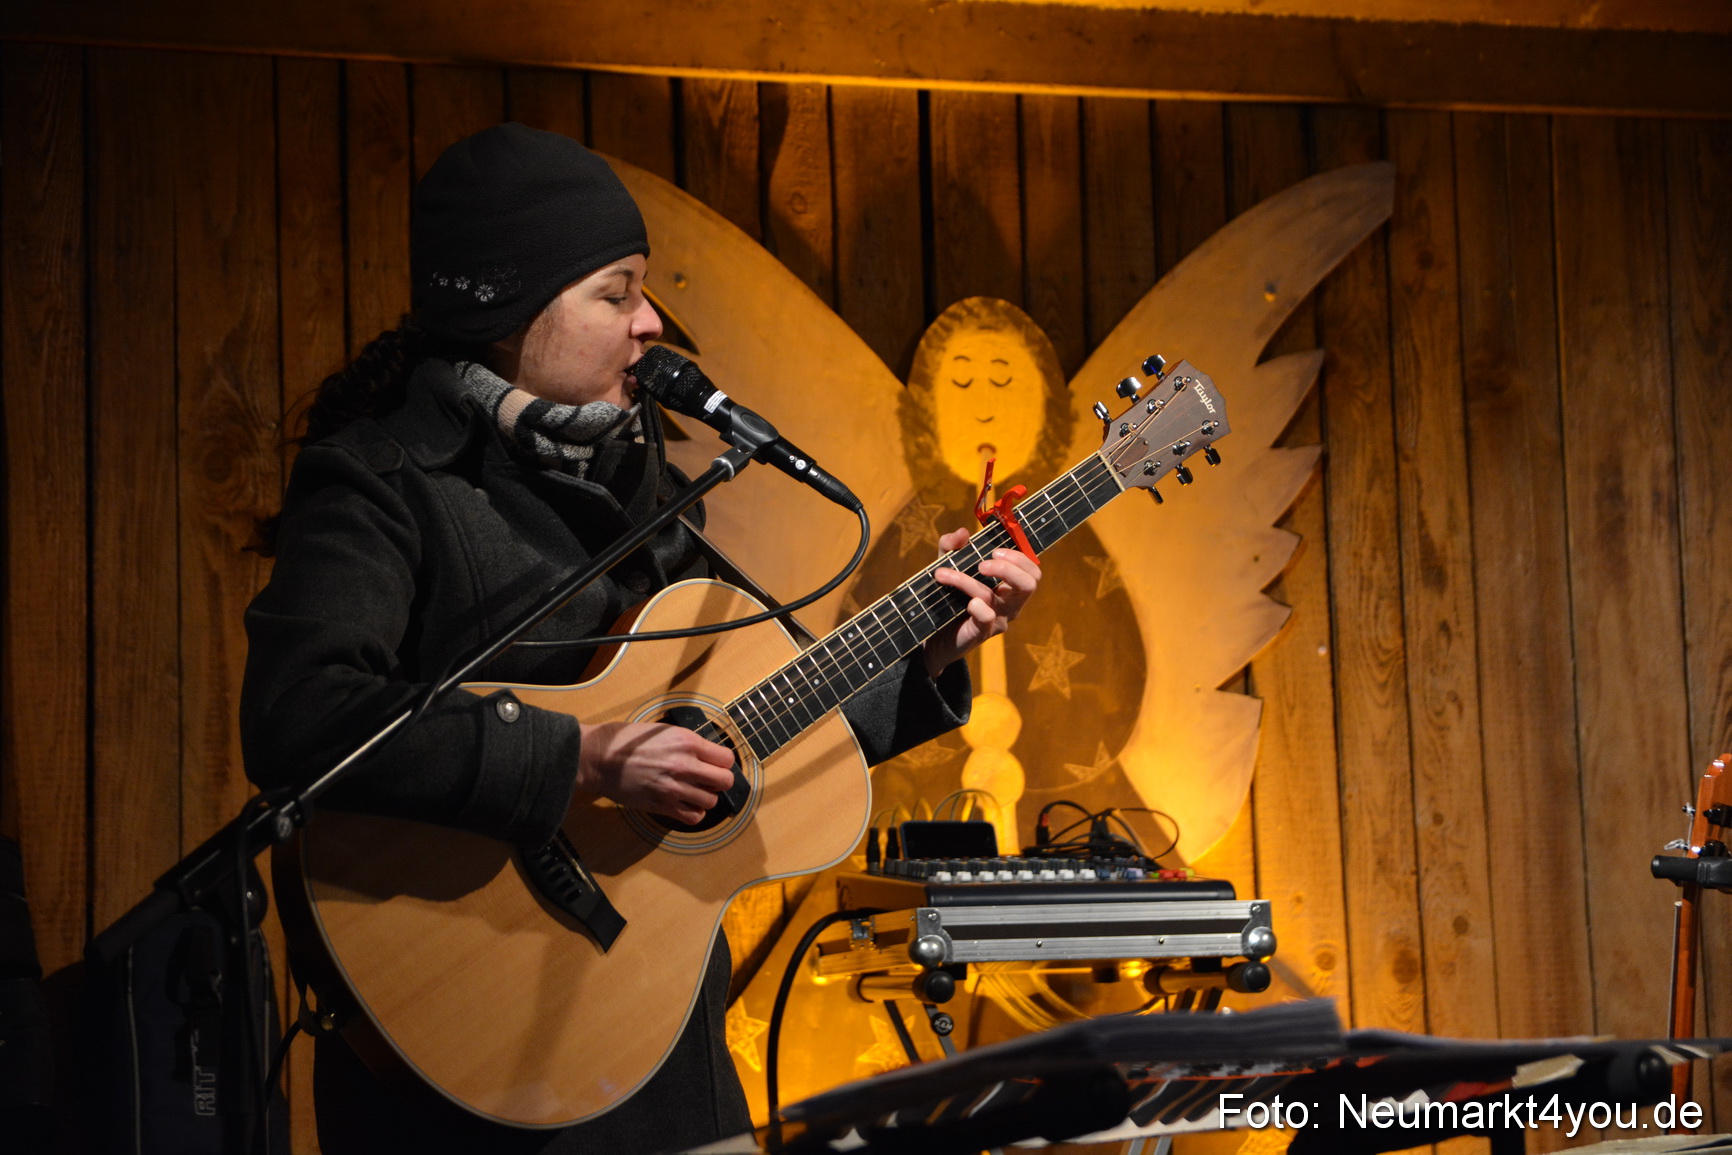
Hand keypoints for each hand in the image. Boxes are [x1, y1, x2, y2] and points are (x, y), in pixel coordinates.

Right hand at [574, 721, 735, 824]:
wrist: (599, 758)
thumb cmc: (625, 741)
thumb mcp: (662, 730)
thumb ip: (686, 742)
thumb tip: (704, 751)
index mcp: (687, 742)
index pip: (727, 758)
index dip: (723, 762)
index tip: (715, 764)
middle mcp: (685, 765)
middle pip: (725, 781)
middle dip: (720, 781)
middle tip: (708, 780)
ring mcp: (675, 788)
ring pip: (711, 801)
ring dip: (705, 798)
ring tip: (693, 792)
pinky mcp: (663, 806)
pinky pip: (693, 817)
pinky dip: (693, 813)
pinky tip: (685, 805)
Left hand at [922, 527, 1041, 676]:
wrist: (933, 636)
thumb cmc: (947, 598)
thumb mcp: (947, 565)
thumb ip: (951, 547)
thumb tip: (962, 533)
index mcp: (1009, 587)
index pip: (1032, 571)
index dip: (1020, 557)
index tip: (994, 550)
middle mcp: (1009, 604)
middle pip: (1029, 584)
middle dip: (1007, 568)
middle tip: (982, 564)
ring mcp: (998, 620)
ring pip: (993, 596)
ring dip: (965, 580)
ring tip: (942, 574)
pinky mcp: (981, 632)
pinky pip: (987, 617)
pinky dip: (977, 606)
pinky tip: (966, 603)